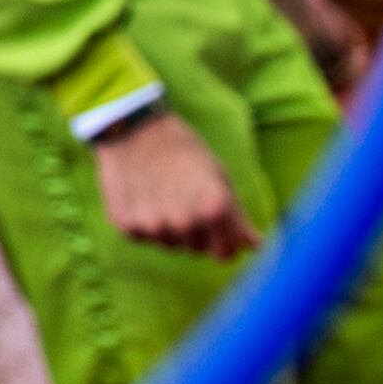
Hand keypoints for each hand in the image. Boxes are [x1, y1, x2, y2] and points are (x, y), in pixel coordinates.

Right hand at [91, 110, 257, 260]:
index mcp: (214, 210)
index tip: (215, 226)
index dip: (223, 242)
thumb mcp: (218, 179)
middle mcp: (185, 222)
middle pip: (195, 249)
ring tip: (162, 195)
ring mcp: (154, 226)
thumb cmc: (184, 151)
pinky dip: (143, 222)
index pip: (224, 253)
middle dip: (195, 232)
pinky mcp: (127, 225)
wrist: (134, 129)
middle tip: (184, 200)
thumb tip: (255, 247)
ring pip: (168, 244)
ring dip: (168, 228)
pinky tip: (142, 196)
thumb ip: (237, 218)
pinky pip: (142, 236)